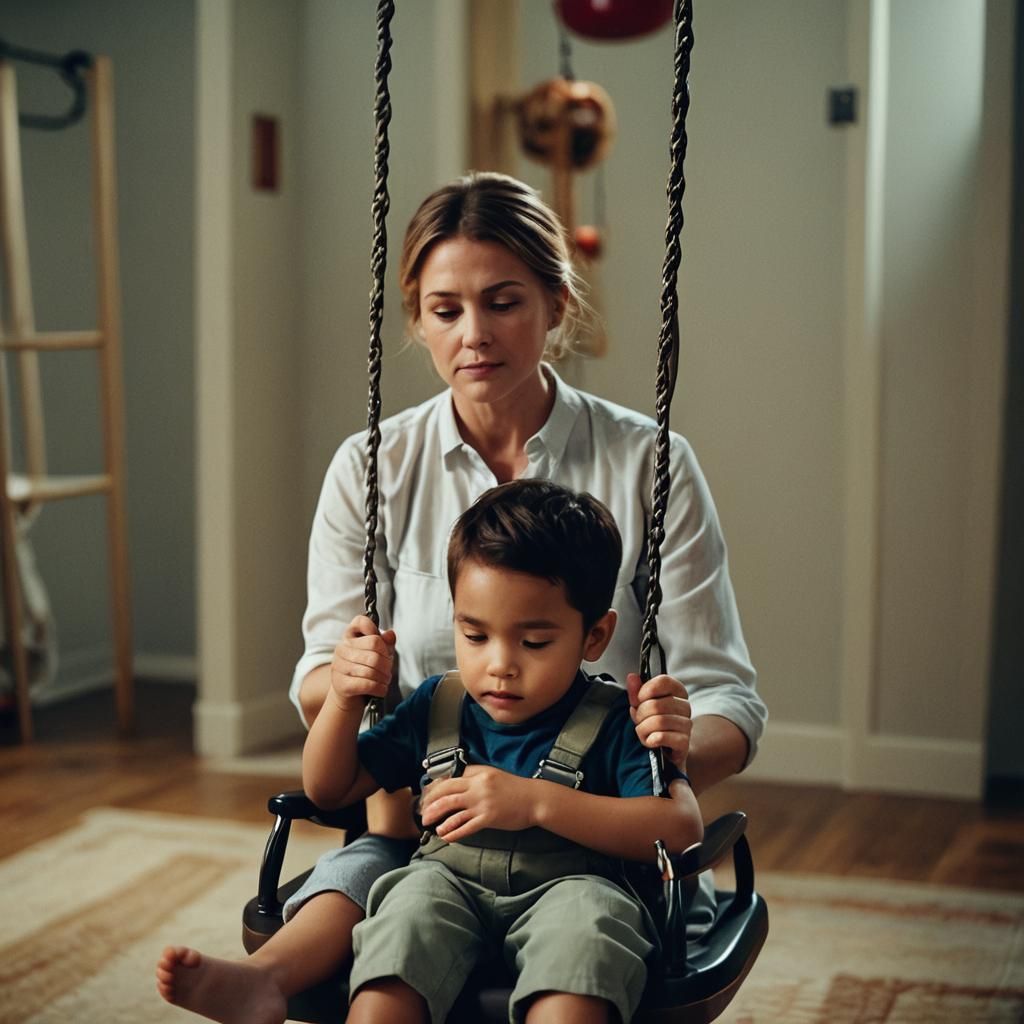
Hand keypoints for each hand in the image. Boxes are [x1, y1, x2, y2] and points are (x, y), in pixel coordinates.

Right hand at [329, 615, 395, 713]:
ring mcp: (339, 665)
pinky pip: (367, 684)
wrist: (349, 694)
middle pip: (374, 646)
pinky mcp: (341, 684)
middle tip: (388, 670)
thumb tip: (390, 634)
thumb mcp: (379, 652)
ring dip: (384, 677)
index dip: (376, 631)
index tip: (381, 645)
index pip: (362, 621)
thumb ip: (386, 642)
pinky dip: (380, 688)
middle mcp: (342, 647)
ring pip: (371, 667)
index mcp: (350, 635)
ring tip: (385, 680)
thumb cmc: (365, 669)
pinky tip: (382, 688)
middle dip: (387, 661)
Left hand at [419, 765, 534, 841]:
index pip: (451, 778)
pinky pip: (466, 826)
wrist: (535, 799)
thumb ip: (477, 778)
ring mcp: (483, 802)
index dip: (435, 788)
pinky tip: (446, 837)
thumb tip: (458, 785)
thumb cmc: (516, 789)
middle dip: (431, 803)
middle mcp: (479, 786)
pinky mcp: (489, 817)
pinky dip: (453, 832)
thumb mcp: (495, 776)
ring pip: (453, 809)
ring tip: (430, 825)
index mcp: (480, 774)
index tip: (427, 796)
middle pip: (447, 792)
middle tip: (422, 813)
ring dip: (438, 818)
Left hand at [626, 672, 691, 771]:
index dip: (646, 689)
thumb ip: (636, 691)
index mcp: (677, 692)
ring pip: (658, 721)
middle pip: (656, 704)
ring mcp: (686, 725)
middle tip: (640, 720)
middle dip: (640, 714)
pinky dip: (650, 739)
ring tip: (644, 732)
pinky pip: (661, 737)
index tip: (640, 698)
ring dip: (643, 728)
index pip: (664, 681)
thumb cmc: (654, 724)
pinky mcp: (684, 742)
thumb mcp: (642, 706)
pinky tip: (651, 741)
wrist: (667, 750)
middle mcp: (685, 706)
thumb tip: (632, 677)